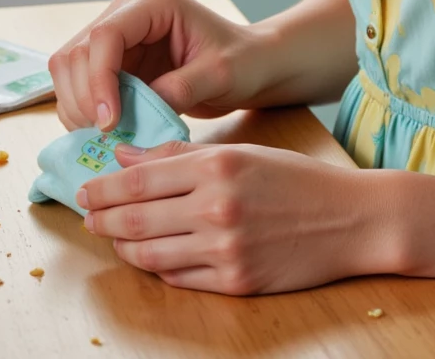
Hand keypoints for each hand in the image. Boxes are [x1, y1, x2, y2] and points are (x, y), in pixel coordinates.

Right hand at [48, 0, 274, 132]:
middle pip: (77, 51)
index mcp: (155, 3)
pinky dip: (83, 110)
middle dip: (85, 97)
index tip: (110, 121)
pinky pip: (80, 84)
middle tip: (107, 134)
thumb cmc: (241, 61)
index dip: (99, 79)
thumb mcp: (219, 75)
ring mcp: (118, 36)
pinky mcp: (114, 60)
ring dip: (78, 105)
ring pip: (69, 68)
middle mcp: (128, 12)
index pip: (106, 35)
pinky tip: (107, 129)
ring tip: (107, 134)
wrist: (249, 65)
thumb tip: (136, 112)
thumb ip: (180, 89)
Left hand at [79, 139, 382, 293]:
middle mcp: (217, 208)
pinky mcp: (235, 283)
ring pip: (150, 256)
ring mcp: (225, 250)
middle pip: (135, 220)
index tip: (84, 189)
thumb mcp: (241, 152)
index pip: (139, 179)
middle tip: (87, 216)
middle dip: (102, 219)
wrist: (350, 219)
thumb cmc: (295, 180)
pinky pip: (179, 279)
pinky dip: (158, 269)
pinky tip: (152, 257)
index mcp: (217, 167)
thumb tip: (126, 157)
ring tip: (113, 238)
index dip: (103, 188)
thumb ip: (182, 154)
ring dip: (123, 248)